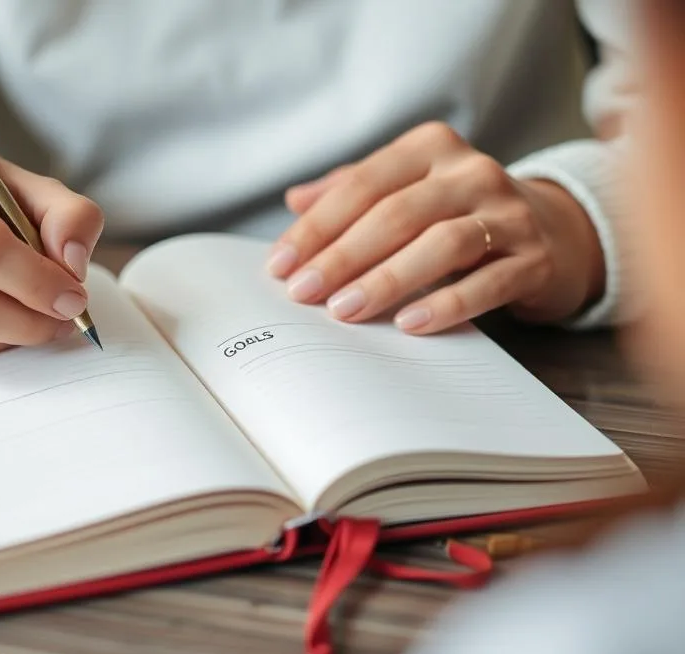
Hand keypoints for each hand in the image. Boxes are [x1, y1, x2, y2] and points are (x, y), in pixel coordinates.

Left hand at [266, 122, 605, 333]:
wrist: (553, 231)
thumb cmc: (457, 212)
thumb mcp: (406, 190)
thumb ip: (352, 191)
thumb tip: (294, 201)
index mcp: (431, 148)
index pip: (362, 185)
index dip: (317, 226)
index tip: (281, 264)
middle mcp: (472, 172)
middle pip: (396, 214)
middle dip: (342, 256)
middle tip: (303, 292)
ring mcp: (510, 213)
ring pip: (440, 244)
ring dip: (386, 280)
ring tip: (344, 310)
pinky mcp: (535, 258)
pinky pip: (488, 282)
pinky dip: (446, 305)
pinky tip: (408, 324)